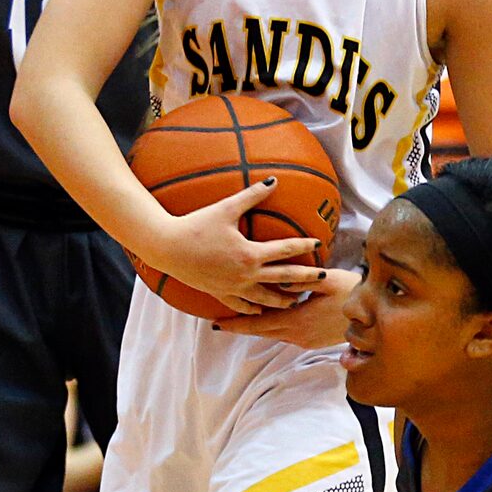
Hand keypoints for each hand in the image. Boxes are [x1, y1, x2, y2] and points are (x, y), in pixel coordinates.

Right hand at [151, 179, 327, 314]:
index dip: (303, 246)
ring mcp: (233, 287)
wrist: (168, 247)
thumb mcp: (226, 208)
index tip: (318, 243)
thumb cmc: (196, 225)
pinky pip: (241, 306)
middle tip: (323, 278)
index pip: (284, 250)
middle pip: (283, 278)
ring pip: (265, 298)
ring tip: (297, 301)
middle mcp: (245, 274)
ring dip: (283, 300)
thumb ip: (251, 195)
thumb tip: (273, 180)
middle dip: (306, 279)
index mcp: (250, 254)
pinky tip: (261, 310)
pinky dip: (254, 309)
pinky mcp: (220, 293)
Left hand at [214, 267, 359, 346]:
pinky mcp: (312, 341)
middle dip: (240, 328)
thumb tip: (278, 283)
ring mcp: (305, 341)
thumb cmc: (353, 292)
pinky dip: (271, 327)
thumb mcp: (328, 281)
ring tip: (237, 320)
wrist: (376, 317)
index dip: (237, 324)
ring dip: (256, 327)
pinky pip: (285, 334)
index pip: (259, 324)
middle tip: (219, 324)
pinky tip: (266, 319)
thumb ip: (301, 282)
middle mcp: (298, 336)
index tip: (217, 323)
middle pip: (262, 332)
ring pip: (273, 334)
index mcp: (298, 321)